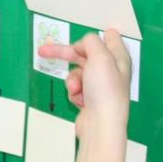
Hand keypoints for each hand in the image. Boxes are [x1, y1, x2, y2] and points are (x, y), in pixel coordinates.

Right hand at [38, 30, 130, 161]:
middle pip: (85, 54)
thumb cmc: (104, 89)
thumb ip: (90, 42)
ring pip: (77, 72)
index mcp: (118, 58)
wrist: (100, 125)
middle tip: (44, 51)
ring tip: (76, 89)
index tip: (82, 36)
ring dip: (72, 79)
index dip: (94, 37)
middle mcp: (111, 70)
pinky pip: (76, 87)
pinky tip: (79, 100)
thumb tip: (84, 43)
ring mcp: (100, 85)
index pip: (110, 38)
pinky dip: (74, 92)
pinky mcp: (90, 99)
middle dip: (66, 55)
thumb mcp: (99, 57)